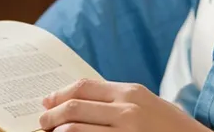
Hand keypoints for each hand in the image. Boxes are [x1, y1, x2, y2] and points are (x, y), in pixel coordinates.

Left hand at [38, 78, 209, 130]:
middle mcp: (126, 109)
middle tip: (43, 120)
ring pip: (73, 129)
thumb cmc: (170, 127)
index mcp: (131, 92)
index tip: (48, 100)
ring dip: (56, 131)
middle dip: (51, 114)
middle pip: (74, 106)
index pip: (85, 86)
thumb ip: (121, 100)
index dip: (61, 93)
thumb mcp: (148, 103)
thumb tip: (86, 100)